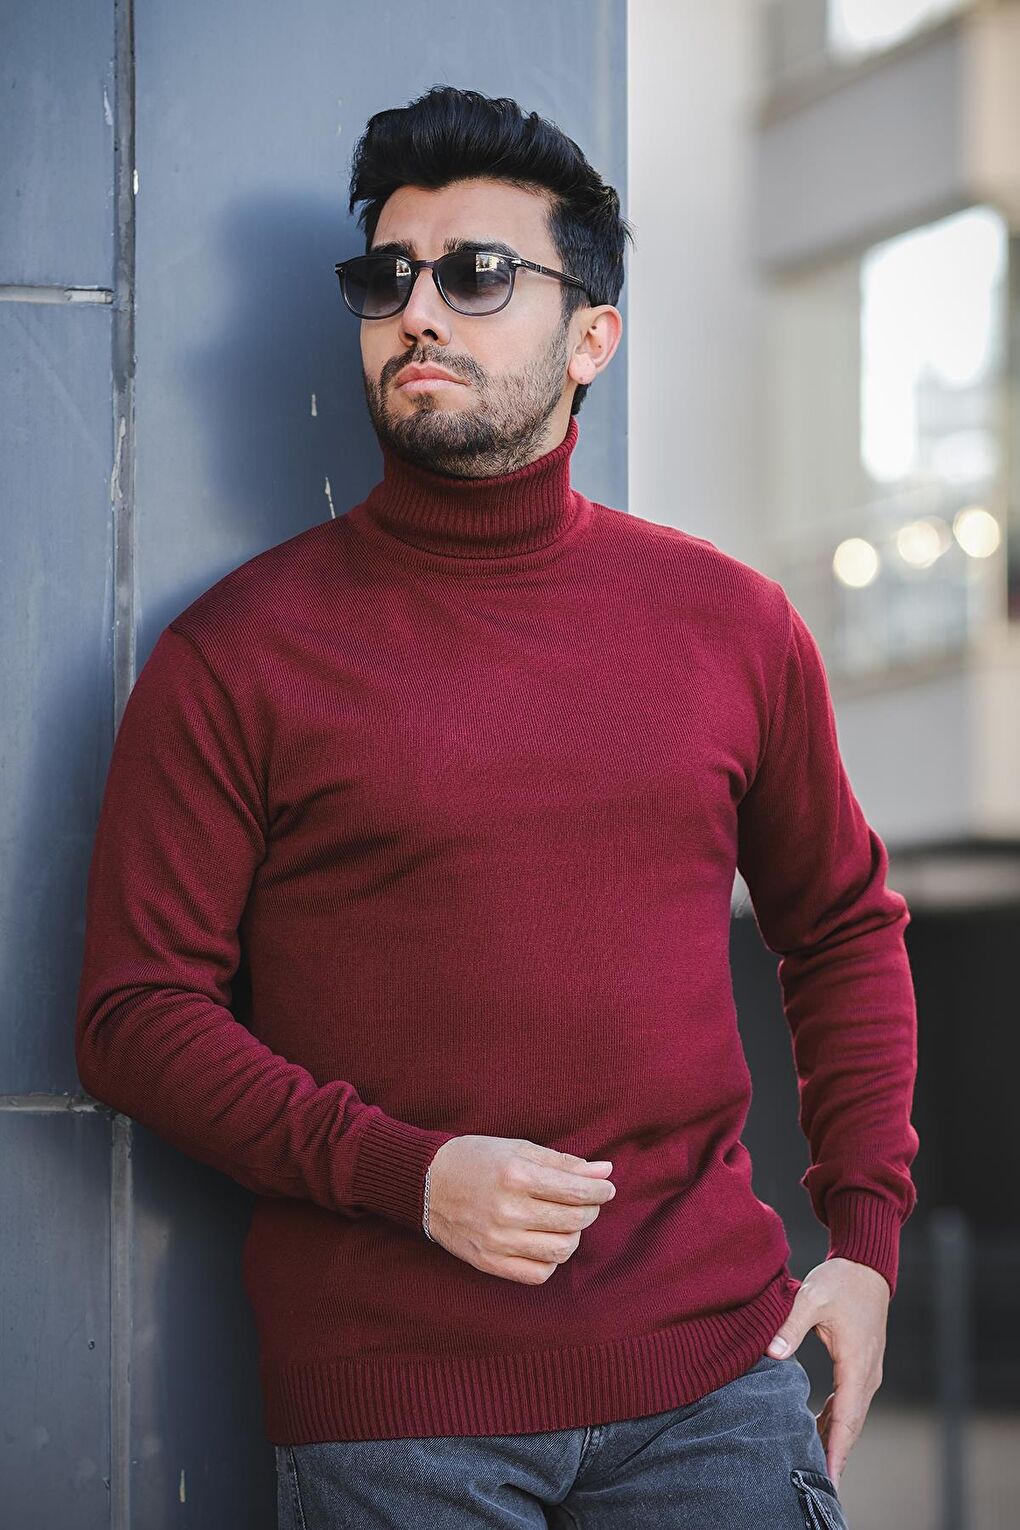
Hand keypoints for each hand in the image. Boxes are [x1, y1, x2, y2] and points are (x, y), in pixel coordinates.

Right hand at [425, 1135, 615, 1283]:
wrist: (426, 1183)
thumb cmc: (475, 1159)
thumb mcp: (517, 1149)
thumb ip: (562, 1162)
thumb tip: (604, 1171)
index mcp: (516, 1176)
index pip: (576, 1190)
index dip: (599, 1190)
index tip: (606, 1188)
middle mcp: (508, 1211)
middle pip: (573, 1221)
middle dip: (590, 1209)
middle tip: (587, 1201)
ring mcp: (497, 1241)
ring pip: (560, 1250)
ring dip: (573, 1236)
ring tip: (566, 1221)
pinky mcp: (488, 1262)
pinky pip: (537, 1274)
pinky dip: (551, 1260)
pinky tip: (546, 1242)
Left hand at [765, 1256, 889, 1488]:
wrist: (866, 1267)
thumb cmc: (840, 1281)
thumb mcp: (812, 1298)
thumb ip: (791, 1325)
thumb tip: (773, 1353)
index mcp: (856, 1363)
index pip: (847, 1417)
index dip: (837, 1449)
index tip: (830, 1476)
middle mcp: (866, 1373)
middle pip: (852, 1424)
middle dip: (837, 1454)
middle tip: (820, 1484)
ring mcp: (866, 1371)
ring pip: (851, 1415)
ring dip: (835, 1438)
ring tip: (815, 1464)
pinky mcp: (861, 1365)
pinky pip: (849, 1401)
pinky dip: (837, 1419)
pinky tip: (819, 1429)